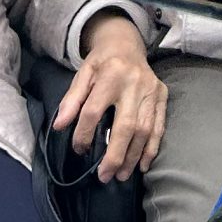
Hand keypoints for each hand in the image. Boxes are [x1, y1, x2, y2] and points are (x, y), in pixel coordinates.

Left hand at [56, 13, 166, 184]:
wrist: (126, 44)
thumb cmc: (102, 63)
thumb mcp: (82, 74)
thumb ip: (72, 99)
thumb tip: (60, 126)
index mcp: (111, 75)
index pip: (94, 111)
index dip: (83, 134)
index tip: (79, 149)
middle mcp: (134, 83)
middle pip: (125, 126)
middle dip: (115, 156)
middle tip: (104, 177)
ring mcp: (151, 89)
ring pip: (145, 130)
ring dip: (133, 157)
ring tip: (121, 175)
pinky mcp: (162, 95)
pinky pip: (159, 126)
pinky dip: (152, 148)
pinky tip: (143, 165)